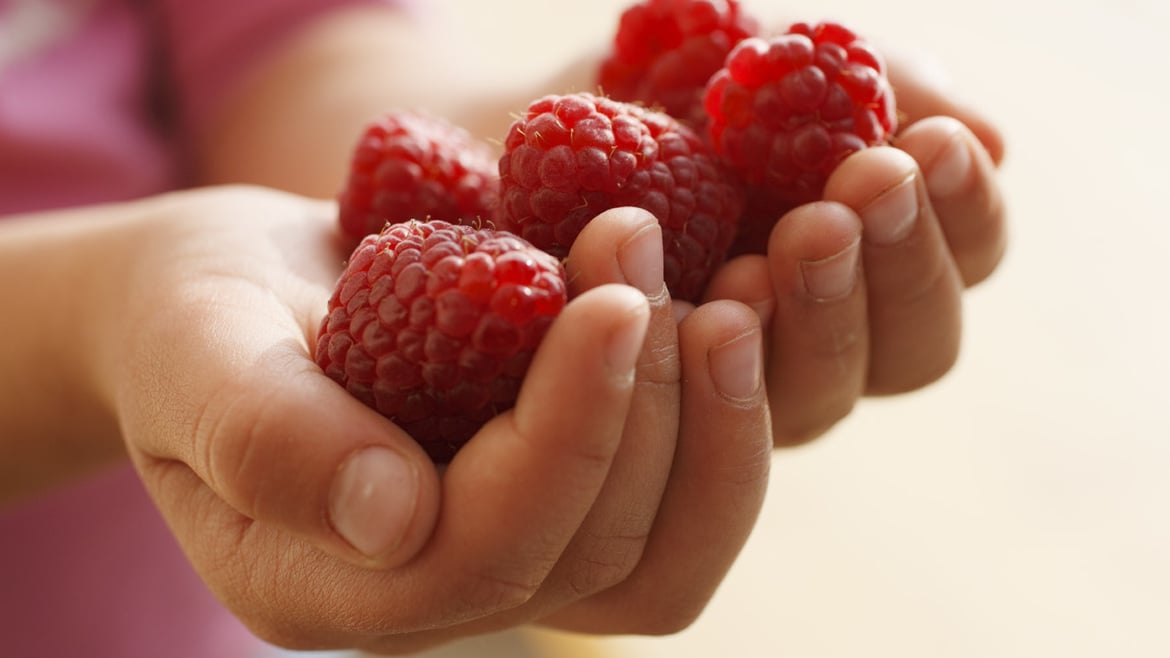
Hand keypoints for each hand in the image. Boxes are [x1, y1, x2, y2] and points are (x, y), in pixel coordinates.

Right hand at [96, 187, 769, 651]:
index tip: (609, 298)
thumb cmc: (194, 314)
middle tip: (649, 252)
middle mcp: (434, 595)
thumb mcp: (196, 347)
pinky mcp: (559, 499)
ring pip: (662, 553)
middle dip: (647, 403)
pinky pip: (675, 499)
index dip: (564, 433)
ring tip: (728, 291)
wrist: (237, 301)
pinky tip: (729, 309)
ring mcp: (507, 555)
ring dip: (714, 423)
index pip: (483, 547)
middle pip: (594, 554)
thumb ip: (264, 433)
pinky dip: (718, 415)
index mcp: (326, 585)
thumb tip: (390, 516)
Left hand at [704, 50, 1008, 444]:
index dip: (966, 210)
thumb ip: (863, 88)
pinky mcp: (673, 421)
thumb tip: (988, 140)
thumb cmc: (665, 99)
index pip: (965, 254)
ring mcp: (753, 391)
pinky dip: (716, 360)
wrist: (535, 138)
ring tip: (787, 243)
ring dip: (821, 314)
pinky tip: (699, 301)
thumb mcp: (763, 65)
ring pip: (827, 390)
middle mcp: (829, 336)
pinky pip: (716, 418)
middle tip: (866, 186)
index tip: (936, 146)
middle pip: (917, 345)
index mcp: (875, 252)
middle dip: (901, 261)